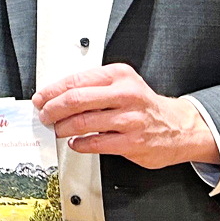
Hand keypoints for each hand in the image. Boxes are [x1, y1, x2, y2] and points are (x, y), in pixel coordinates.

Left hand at [33, 64, 217, 169]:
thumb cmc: (143, 105)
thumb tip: (55, 95)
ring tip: (57, 129)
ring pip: (82, 122)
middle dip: (53, 109)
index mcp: (119, 76)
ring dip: (63, 128)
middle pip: (75, 100)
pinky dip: (79, 144)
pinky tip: (76, 142)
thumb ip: (92, 87)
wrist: (178, 127)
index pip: (75, 81)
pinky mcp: (132, 141)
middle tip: (45, 116)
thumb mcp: (121, 84)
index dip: (52, 91)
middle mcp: (125, 94)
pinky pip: (95, 143)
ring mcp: (130, 119)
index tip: (41, 99)